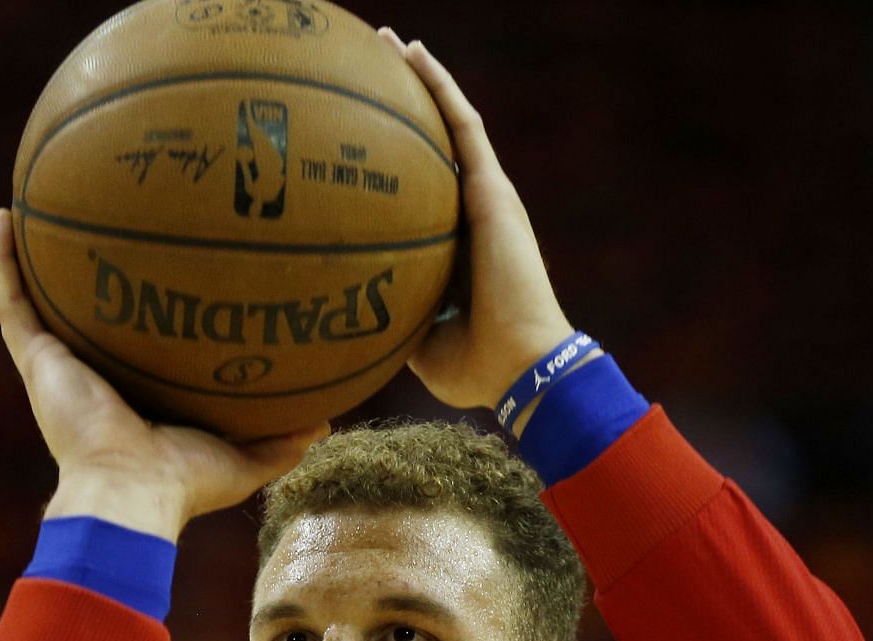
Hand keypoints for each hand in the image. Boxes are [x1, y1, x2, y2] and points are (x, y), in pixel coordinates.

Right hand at [0, 208, 327, 540]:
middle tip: (104, 224)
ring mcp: (56, 366)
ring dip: (32, 257)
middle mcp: (90, 376)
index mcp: (131, 396)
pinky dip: (2, 260)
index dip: (140, 314)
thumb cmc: (182, 485)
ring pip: (36, 300)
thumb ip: (281, 440)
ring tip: (36, 204)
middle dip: (87, 277)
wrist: (130, 494)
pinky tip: (4, 216)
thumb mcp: (245, 460)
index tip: (160, 273)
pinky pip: (11, 301)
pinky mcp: (36, 360)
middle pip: (82, 317)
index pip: (131, 347)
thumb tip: (325, 422)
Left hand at [379, 29, 577, 410]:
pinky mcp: (493, 189)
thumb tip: (350, 318)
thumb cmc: (478, 367)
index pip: (425, 190)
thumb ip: (394, 319)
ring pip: (450, 121)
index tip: (359, 141)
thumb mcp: (420, 344)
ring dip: (421, 78)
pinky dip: (439, 86)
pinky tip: (413, 53)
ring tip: (388, 42)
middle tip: (369, 70)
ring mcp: (487, 195)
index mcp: (459, 245)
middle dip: (405, 105)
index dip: (397, 160)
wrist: (522, 365)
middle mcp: (475, 211)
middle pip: (436, 145)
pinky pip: (462, 125)